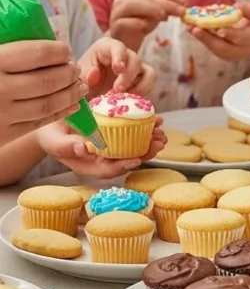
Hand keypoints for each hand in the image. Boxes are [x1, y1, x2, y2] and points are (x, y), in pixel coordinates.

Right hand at [0, 40, 87, 146]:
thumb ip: (2, 32)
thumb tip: (17, 10)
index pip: (35, 54)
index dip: (56, 50)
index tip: (64, 48)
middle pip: (46, 81)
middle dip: (68, 73)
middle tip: (74, 67)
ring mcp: (3, 116)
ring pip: (47, 104)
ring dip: (70, 94)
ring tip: (80, 85)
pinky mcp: (4, 134)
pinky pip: (39, 123)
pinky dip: (60, 112)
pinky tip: (71, 104)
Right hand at [37, 117, 166, 178]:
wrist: (50, 125)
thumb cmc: (48, 135)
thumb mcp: (53, 140)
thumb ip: (67, 146)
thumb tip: (85, 148)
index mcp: (88, 165)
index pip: (108, 170)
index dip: (123, 165)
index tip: (137, 158)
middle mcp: (102, 159)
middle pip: (126, 160)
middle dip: (145, 152)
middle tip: (159, 142)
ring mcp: (109, 147)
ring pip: (132, 147)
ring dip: (148, 141)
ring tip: (162, 132)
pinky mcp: (113, 134)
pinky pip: (130, 133)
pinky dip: (144, 127)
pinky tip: (155, 119)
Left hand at [78, 37, 155, 96]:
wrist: (87, 92)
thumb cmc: (83, 80)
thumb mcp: (79, 76)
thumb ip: (84, 75)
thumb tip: (94, 75)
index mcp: (107, 48)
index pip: (118, 47)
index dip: (119, 57)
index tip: (118, 69)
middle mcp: (124, 55)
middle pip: (135, 60)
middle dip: (128, 77)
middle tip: (117, 90)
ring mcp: (135, 68)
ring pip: (149, 72)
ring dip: (141, 86)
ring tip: (126, 98)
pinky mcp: (141, 80)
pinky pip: (149, 84)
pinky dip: (143, 93)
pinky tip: (130, 101)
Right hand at [109, 0, 186, 52]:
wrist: (126, 42)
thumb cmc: (141, 24)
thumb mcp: (156, 14)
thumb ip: (167, 7)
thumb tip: (183, 5)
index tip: (186, 1)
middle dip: (166, 3)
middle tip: (181, 11)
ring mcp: (117, 11)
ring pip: (132, 5)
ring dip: (151, 9)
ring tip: (165, 17)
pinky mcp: (115, 26)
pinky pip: (124, 22)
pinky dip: (136, 22)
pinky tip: (146, 27)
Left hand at [190, 1, 249, 61]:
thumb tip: (238, 7)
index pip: (243, 38)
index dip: (231, 35)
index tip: (219, 30)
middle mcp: (248, 49)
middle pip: (227, 49)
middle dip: (209, 39)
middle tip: (195, 29)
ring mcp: (239, 53)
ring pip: (220, 51)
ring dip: (204, 40)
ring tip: (190, 28)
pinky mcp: (232, 52)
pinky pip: (218, 48)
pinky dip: (206, 40)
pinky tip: (195, 30)